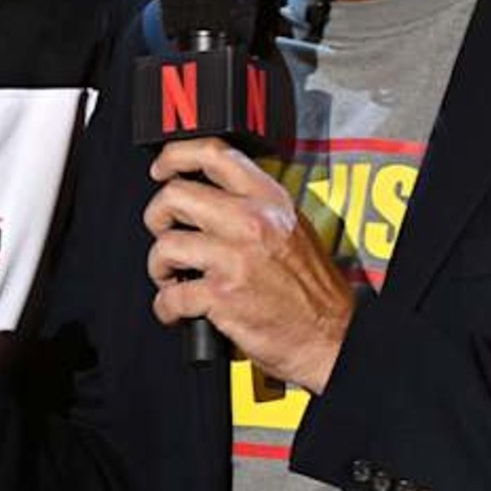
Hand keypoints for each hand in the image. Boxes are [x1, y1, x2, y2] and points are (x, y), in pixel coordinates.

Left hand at [145, 139, 354, 392]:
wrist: (332, 336)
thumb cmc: (314, 290)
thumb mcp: (294, 228)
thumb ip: (256, 207)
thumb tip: (213, 195)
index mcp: (268, 200)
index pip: (213, 153)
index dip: (175, 156)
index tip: (162, 168)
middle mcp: (251, 222)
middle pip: (175, 195)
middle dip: (158, 216)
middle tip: (164, 232)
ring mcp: (234, 258)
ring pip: (166, 244)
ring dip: (160, 266)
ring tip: (173, 277)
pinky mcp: (221, 295)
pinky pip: (170, 295)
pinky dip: (166, 307)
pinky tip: (177, 310)